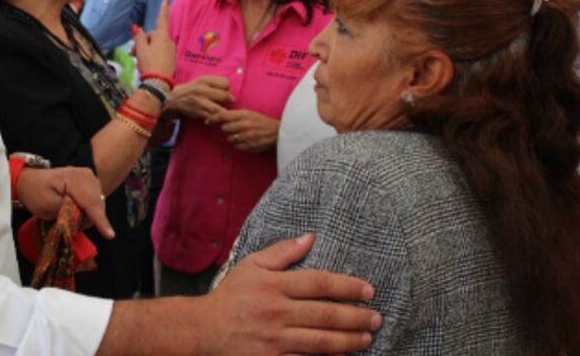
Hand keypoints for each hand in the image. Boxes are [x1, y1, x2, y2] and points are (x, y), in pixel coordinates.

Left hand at [15, 166, 114, 239]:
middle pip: (97, 205)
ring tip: (68, 216)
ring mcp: (91, 178)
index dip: (100, 220)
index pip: (91, 202)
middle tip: (67, 224)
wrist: (33, 182)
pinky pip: (95, 203)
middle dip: (88, 220)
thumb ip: (67, 213)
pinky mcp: (92, 184)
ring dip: (87, 216)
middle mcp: (87, 175)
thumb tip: (83, 220)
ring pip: (98, 205)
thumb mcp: (47, 206)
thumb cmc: (37, 193)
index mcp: (75, 178)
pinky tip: (75, 212)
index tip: (109, 235)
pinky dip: (88, 212)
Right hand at [133, 0, 174, 77]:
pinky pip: (160, 53)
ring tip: (138, 60)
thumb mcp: (140, 49)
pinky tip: (146, 64)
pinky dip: (152, 56)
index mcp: (162, 37)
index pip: (162, 19)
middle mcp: (169, 42)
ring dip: (146, 50)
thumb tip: (137, 28)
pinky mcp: (171, 60)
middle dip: (143, 42)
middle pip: (153, 36)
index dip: (163, 9)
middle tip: (132, 53)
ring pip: (156, 46)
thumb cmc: (149, 63)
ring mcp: (171, 51)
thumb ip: (139, 37)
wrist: (159, 82)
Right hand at [164, 75, 232, 119]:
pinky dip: (216, 119)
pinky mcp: (197, 112)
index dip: (227, 89)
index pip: (226, 83)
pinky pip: (211, 117)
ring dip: (224, 113)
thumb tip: (229, 88)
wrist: (171, 100)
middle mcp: (202, 89)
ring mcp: (199, 101)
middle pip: (226, 96)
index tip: (224, 93)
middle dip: (229, 102)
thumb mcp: (200, 81)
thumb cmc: (189, 91)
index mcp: (204, 80)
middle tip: (228, 105)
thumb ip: (213, 83)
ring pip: (219, 109)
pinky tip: (214, 119)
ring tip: (224, 114)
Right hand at [202, 235, 379, 354]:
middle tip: (376, 317)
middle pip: (324, 313)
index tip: (368, 290)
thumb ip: (282, 252)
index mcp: (272, 285)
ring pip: (320, 340)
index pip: (318, 283)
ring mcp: (273, 339)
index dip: (346, 286)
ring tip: (367, 338)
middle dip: (355, 316)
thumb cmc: (231, 296)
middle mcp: (275, 311)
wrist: (203, 329)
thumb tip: (310, 238)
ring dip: (348, 340)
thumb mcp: (251, 265)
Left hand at [205, 109, 278, 153]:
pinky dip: (238, 144)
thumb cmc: (262, 122)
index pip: (223, 116)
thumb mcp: (250, 114)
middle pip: (225, 128)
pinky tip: (245, 141)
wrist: (278, 132)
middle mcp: (244, 125)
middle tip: (235, 128)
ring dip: (233, 137)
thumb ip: (236, 115)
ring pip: (230, 138)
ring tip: (242, 134)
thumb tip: (221, 118)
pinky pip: (236, 146)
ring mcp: (247, 136)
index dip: (213, 119)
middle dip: (227, 129)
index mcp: (244, 114)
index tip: (207, 121)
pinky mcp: (249, 146)